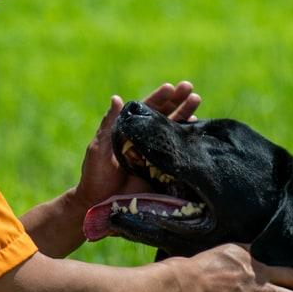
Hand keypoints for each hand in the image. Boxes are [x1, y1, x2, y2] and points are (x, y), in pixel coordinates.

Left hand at [73, 81, 202, 213]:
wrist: (101, 204)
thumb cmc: (95, 175)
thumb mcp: (98, 149)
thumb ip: (109, 125)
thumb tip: (117, 98)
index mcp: (129, 130)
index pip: (146, 109)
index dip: (159, 98)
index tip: (171, 87)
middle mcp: (144, 138)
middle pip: (164, 115)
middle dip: (177, 101)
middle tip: (189, 88)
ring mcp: (155, 153)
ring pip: (174, 129)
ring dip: (186, 114)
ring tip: (196, 100)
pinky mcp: (163, 169)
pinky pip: (178, 151)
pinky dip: (188, 139)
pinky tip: (197, 128)